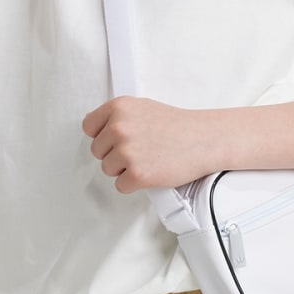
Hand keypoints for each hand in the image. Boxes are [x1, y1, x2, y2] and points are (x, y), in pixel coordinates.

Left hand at [82, 97, 222, 192]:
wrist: (204, 139)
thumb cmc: (178, 126)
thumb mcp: (143, 108)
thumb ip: (119, 117)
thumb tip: (97, 128)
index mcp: (118, 107)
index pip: (89, 127)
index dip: (102, 135)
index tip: (115, 139)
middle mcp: (119, 128)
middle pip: (97, 151)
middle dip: (114, 154)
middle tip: (139, 150)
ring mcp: (126, 152)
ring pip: (107, 169)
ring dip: (124, 169)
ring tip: (147, 159)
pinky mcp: (136, 174)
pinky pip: (121, 186)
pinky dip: (134, 184)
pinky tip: (151, 171)